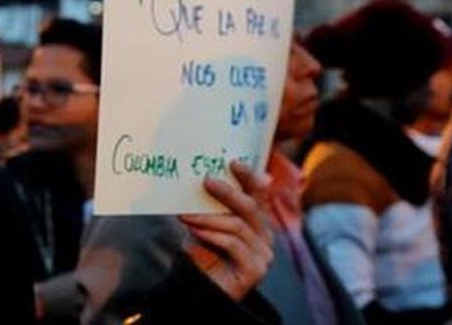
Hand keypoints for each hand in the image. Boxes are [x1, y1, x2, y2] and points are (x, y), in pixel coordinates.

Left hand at [178, 160, 273, 301]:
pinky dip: (212, 234)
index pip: (259, 193)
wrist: (203, 289)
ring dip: (208, 217)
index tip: (233, 162)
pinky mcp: (255, 270)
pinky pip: (234, 245)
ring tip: (185, 214)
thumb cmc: (205, 251)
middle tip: (206, 181)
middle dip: (228, 193)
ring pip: (238, 226)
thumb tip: (203, 177)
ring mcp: (263, 254)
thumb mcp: (208, 222)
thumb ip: (212, 204)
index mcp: (257, 220)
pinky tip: (195, 230)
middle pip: (250, 207)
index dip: (249, 177)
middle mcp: (265, 235)